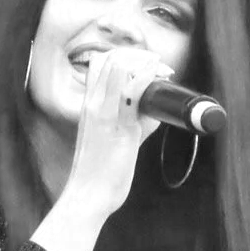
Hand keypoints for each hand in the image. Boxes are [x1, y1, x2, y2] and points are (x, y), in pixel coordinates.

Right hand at [60, 46, 174, 217]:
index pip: (101, 63)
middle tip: (159, 66)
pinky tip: (159, 76)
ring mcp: (104, 113)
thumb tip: (153, 114)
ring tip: (163, 71)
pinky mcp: (119, 127)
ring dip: (145, 62)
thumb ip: (133, 123)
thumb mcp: (114, 140)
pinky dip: (147, 77)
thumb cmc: (99, 171)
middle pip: (111, 58)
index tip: (146, 65)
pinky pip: (132, 91)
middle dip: (138, 55)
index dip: (125, 57)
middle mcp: (93, 104)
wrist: (87, 195)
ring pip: (120, 67)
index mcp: (89, 105)